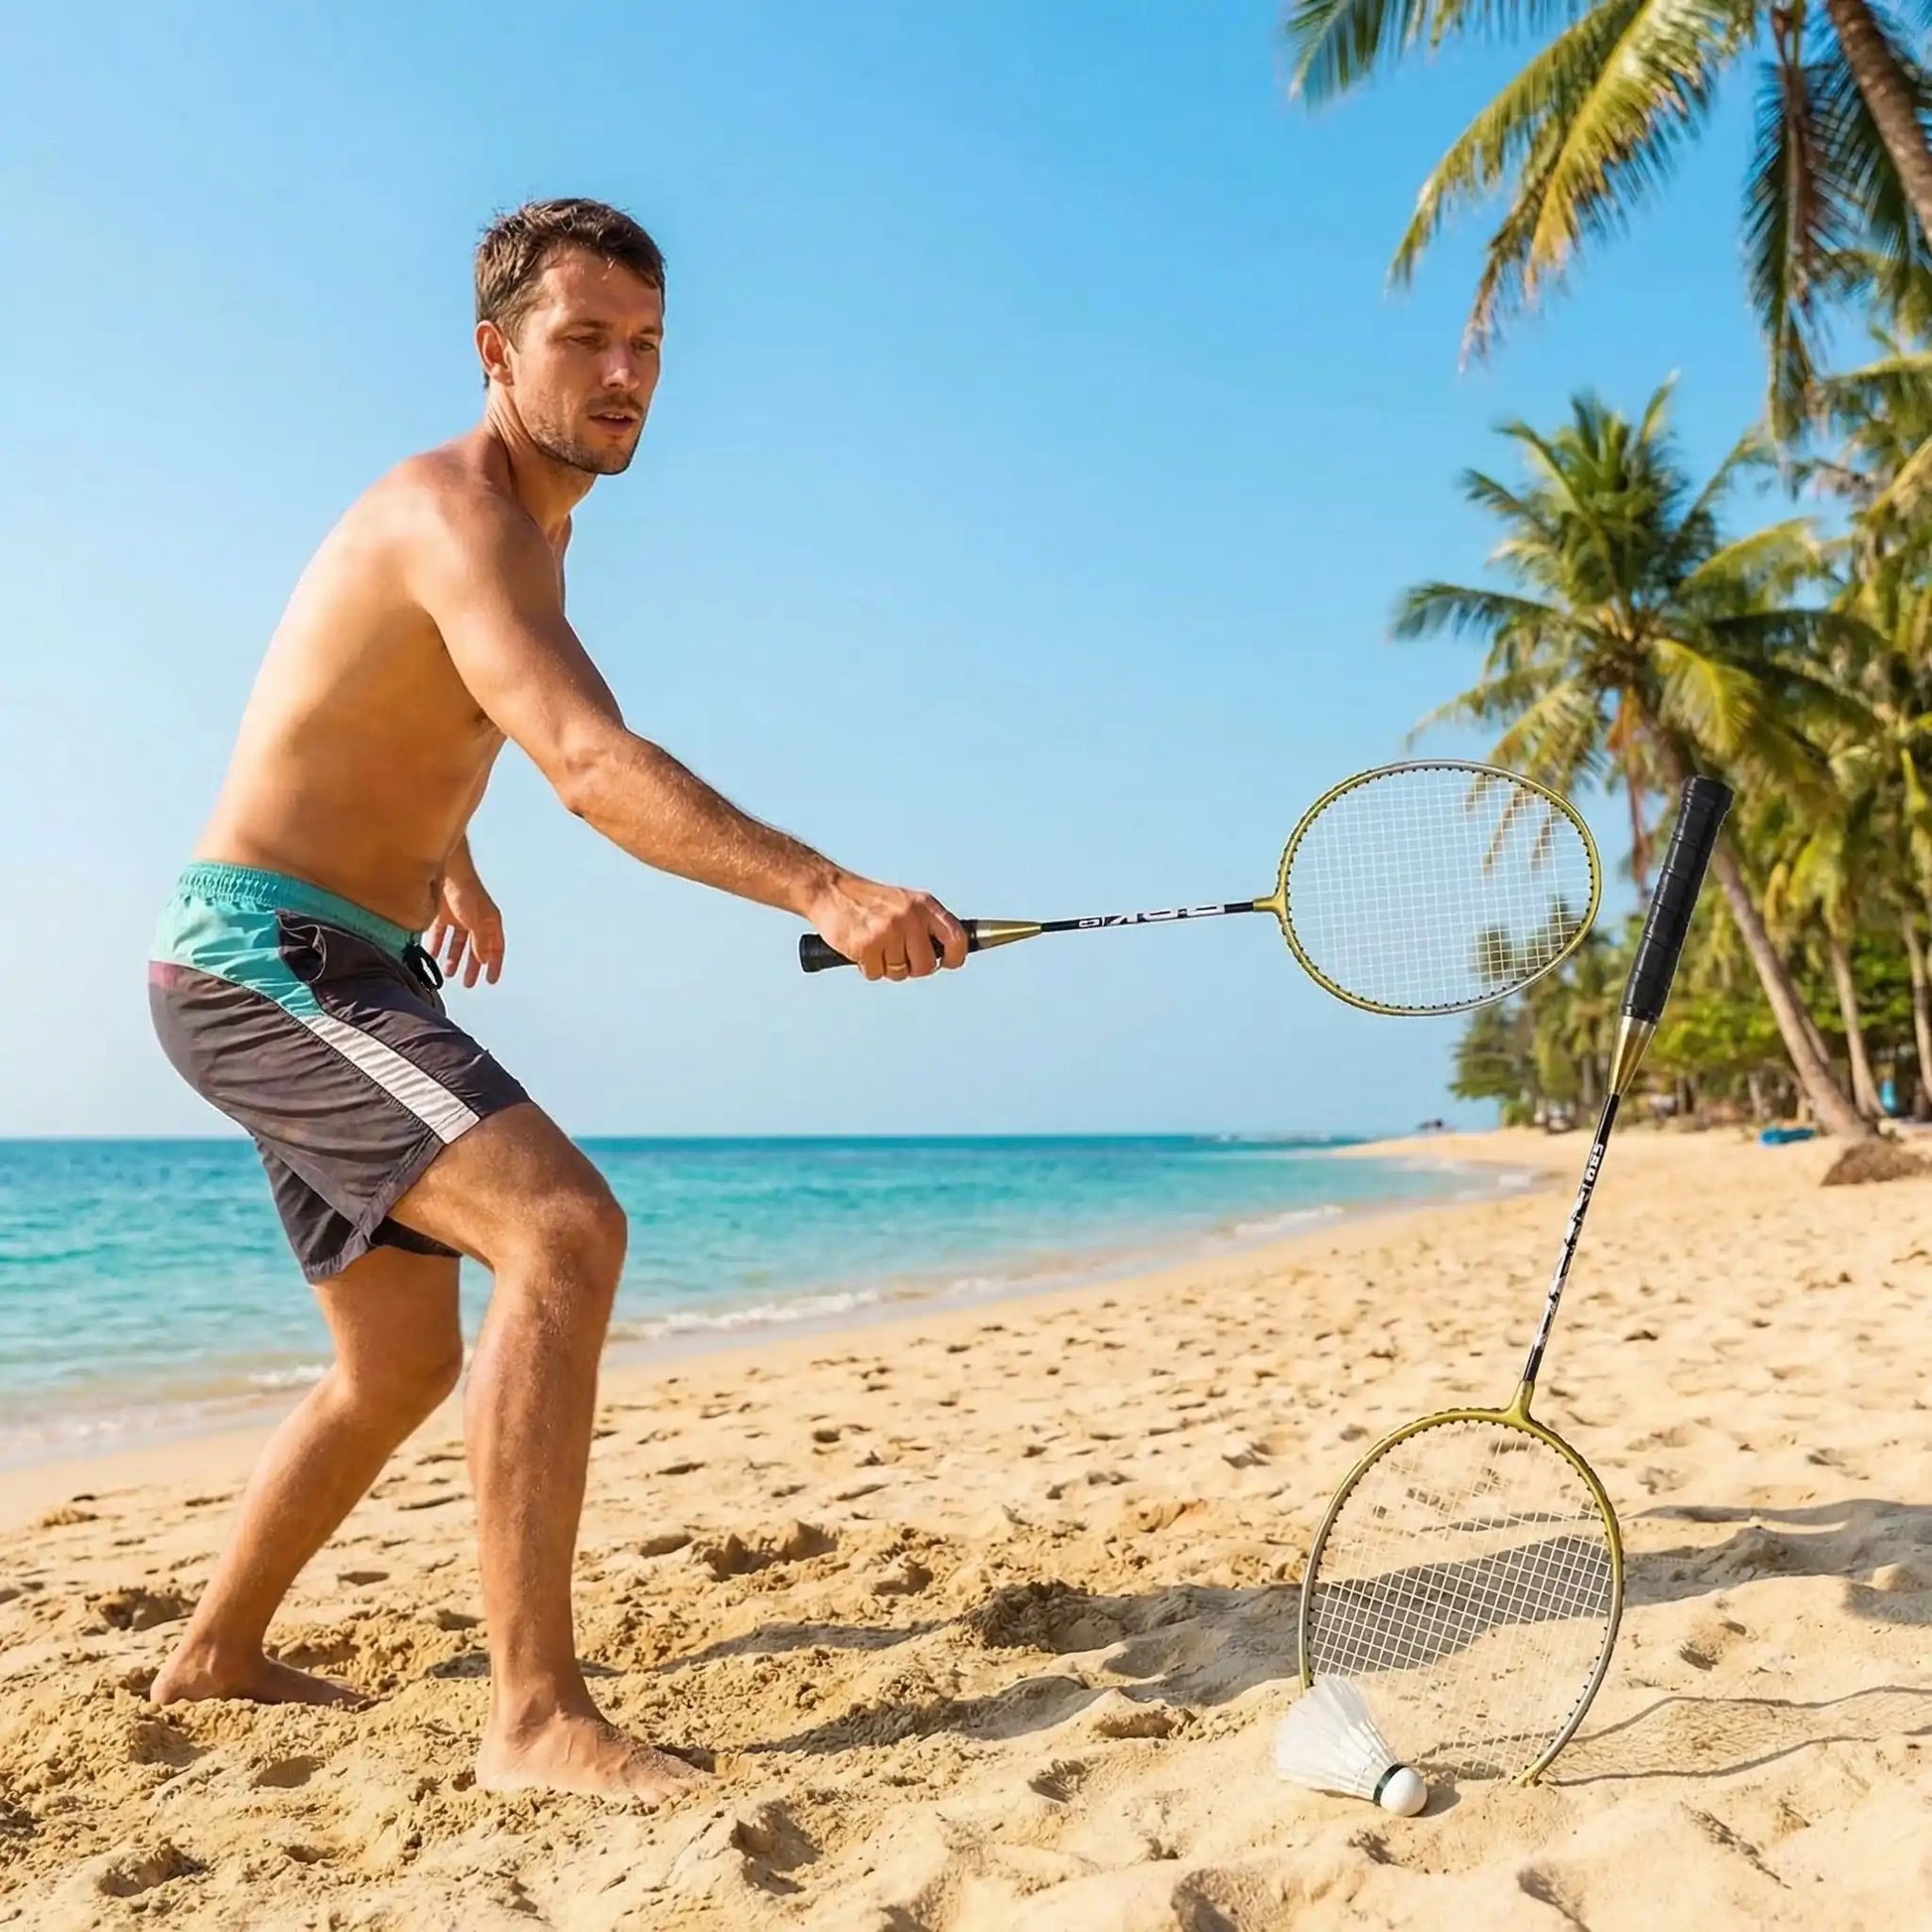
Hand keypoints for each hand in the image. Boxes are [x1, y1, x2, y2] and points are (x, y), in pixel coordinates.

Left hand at [428, 870, 505, 987]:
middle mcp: (476, 921)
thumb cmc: (467, 892)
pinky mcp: (442, 913)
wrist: (446, 871)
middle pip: (475, 948)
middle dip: (472, 966)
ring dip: (453, 958)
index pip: (495, 948)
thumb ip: (481, 941)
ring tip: (447, 974)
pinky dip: (436, 946)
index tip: (491, 981)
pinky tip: (431, 956)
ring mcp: (458, 917)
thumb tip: (484, 960)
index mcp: (490, 922)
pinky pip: (440, 934)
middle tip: (468, 983)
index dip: (494, 965)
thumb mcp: (478, 921)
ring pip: (457, 943)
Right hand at [808, 873, 967, 982]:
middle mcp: (910, 917)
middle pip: (927, 966)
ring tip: (876, 945)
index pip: (957, 937)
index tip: (948, 963)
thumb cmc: (868, 900)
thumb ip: (926, 925)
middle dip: (913, 968)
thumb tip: (947, 955)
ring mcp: (889, 932)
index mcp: (924, 905)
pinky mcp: (867, 946)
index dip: (955, 956)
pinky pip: (876, 974)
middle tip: (898, 955)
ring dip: (887, 967)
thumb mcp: (906, 902)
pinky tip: (862, 949)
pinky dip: (868, 968)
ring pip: (900, 973)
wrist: (830, 891)